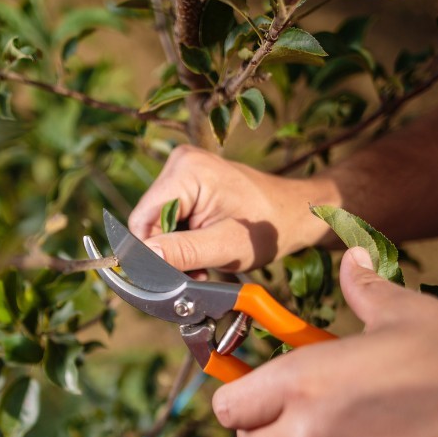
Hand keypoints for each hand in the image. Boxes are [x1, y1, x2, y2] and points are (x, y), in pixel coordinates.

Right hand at [128, 145, 338, 271]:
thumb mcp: (224, 246)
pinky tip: (202, 248)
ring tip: (203, 261)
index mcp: (187, 170)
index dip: (151, 252)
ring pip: (157, 222)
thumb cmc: (267, 228)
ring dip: (175, 248)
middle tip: (197, 270)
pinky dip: (181, 239)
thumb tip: (143, 258)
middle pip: (149, 220)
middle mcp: (180, 162)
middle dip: (167, 251)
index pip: (143, 219)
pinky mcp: (187, 181)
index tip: (176, 274)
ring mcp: (183, 170)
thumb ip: (181, 251)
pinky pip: (169, 217)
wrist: (295, 214)